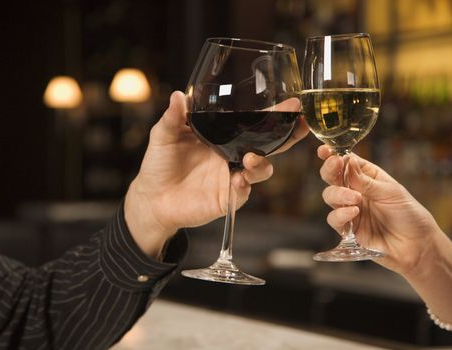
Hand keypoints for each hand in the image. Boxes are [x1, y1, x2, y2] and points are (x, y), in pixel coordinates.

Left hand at [125, 91, 307, 257]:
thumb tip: (179, 95)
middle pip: (268, 145)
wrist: (152, 198)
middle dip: (287, 136)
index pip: (253, 124)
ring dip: (262, 163)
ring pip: (262, 169)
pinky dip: (244, 185)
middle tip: (298, 125)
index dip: (273, 115)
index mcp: (223, 137)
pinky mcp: (228, 198)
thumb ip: (173, 118)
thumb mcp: (164, 136)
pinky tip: (238, 180)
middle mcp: (233, 155)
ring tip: (251, 158)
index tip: (292, 104)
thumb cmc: (160, 164)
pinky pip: (244, 191)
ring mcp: (232, 177)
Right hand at [318, 145, 444, 275]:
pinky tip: (354, 213)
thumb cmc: (408, 214)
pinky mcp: (346, 229)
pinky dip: (341, 214)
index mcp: (367, 176)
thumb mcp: (390, 192)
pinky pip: (334, 218)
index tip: (325, 151)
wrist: (416, 245)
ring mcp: (349, 209)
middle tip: (335, 166)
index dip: (333, 154)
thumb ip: (365, 180)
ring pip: (329, 195)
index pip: (346, 162)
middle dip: (329, 170)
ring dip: (338, 194)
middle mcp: (354, 190)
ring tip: (355, 198)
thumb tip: (348, 161)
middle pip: (331, 176)